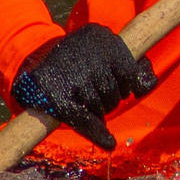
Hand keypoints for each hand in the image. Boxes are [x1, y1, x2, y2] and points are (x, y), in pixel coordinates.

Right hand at [10, 24, 157, 150]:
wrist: (30, 61)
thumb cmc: (77, 59)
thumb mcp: (103, 51)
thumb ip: (133, 66)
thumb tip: (149, 84)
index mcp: (100, 36)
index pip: (130, 72)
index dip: (127, 85)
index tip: (121, 88)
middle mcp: (86, 53)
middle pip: (115, 91)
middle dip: (110, 99)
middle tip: (93, 93)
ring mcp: (71, 75)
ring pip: (101, 107)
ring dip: (98, 112)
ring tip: (83, 101)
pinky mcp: (56, 97)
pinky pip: (85, 120)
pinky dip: (97, 133)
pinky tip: (108, 143)